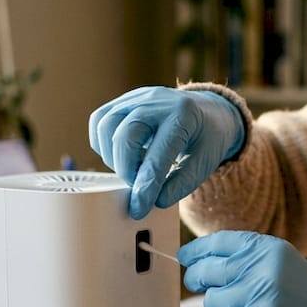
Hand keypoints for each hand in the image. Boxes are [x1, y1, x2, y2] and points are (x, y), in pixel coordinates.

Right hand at [88, 86, 243, 219]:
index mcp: (183, 115)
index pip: (157, 155)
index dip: (145, 186)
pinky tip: (121, 155)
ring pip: (106, 126)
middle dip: (126, 169)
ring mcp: (137, 97)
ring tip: (132, 169)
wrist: (207, 111)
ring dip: (112, 157)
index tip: (139, 209)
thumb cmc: (206, 137)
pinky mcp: (123, 101)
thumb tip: (155, 201)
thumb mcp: (205, 162)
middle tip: (138, 185)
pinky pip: (99, 121)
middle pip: (124, 135)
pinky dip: (104, 144)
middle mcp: (156, 101)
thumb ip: (182, 183)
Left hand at [178, 230, 306, 306]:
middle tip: (197, 283)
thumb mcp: (284, 266)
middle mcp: (262, 270)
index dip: (197, 251)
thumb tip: (201, 262)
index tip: (185, 257)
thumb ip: (248, 260)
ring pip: (212, 301)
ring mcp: (257, 300)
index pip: (218, 243)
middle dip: (197, 278)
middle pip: (207, 271)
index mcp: (269, 249)